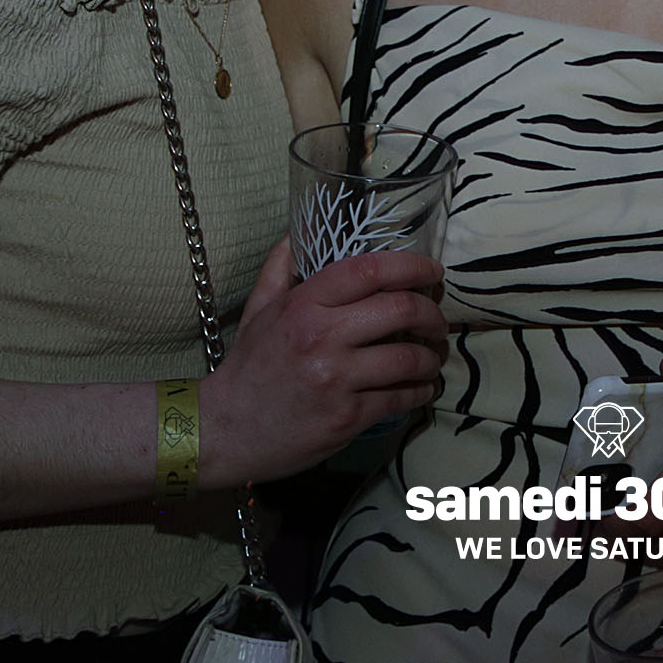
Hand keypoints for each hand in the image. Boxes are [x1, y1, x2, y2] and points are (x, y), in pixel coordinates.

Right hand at [202, 239, 447, 480]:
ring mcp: (336, 379)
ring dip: (432, 356)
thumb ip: (281, 268)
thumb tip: (297, 231)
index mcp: (304, 305)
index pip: (370, 270)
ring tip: (434, 356)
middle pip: (401, 310)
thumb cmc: (248, 368)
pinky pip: (401, 397)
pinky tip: (422, 387)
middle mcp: (322, 337)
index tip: (432, 271)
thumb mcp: (258, 310)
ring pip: (409, 358)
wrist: (224, 431)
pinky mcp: (347, 417)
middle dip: (432, 313)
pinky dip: (421, 391)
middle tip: (438, 320)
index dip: (411, 265)